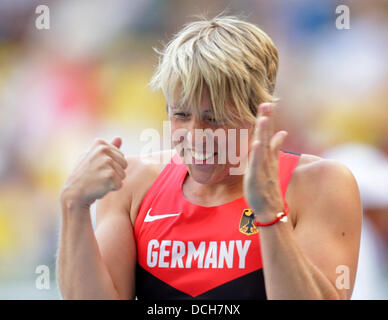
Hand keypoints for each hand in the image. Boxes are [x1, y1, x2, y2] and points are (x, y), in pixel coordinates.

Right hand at [60, 137, 127, 209]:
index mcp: (100, 144)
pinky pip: (120, 184)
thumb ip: (108, 148)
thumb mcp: (93, 158)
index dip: (112, 166)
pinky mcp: (110, 175)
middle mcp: (104, 150)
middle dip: (115, 173)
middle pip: (125, 164)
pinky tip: (100, 187)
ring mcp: (107, 162)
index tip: (98, 168)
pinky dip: (112, 189)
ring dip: (113, 181)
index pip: (121, 156)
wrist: (73, 193)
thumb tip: (119, 137)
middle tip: (99, 176)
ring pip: (123, 175)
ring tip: (99, 181)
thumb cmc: (85, 176)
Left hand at [243, 103, 287, 220]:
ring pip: (263, 148)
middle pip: (266, 137)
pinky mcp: (257, 178)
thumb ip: (274, 147)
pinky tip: (257, 142)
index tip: (267, 103)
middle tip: (267, 103)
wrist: (269, 208)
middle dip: (266, 120)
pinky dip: (258, 153)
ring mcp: (263, 168)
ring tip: (264, 118)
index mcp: (267, 155)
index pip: (267, 134)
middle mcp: (266, 159)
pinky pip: (257, 164)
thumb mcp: (270, 163)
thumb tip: (282, 132)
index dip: (267, 119)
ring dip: (263, 133)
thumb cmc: (267, 185)